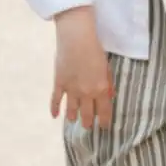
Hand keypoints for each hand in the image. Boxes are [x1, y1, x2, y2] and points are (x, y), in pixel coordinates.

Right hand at [49, 8, 113, 132]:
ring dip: (73, 117)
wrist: (77, 38)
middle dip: (88, 122)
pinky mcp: (59, 82)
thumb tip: (110, 96)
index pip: (104, 112)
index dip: (104, 122)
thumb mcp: (107, 67)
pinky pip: (56, 100)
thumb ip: (108, 83)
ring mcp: (71, 89)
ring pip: (72, 110)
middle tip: (87, 127)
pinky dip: (55, 109)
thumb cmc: (95, 49)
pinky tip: (55, 116)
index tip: (104, 127)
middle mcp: (86, 93)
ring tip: (74, 120)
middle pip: (87, 114)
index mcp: (101, 89)